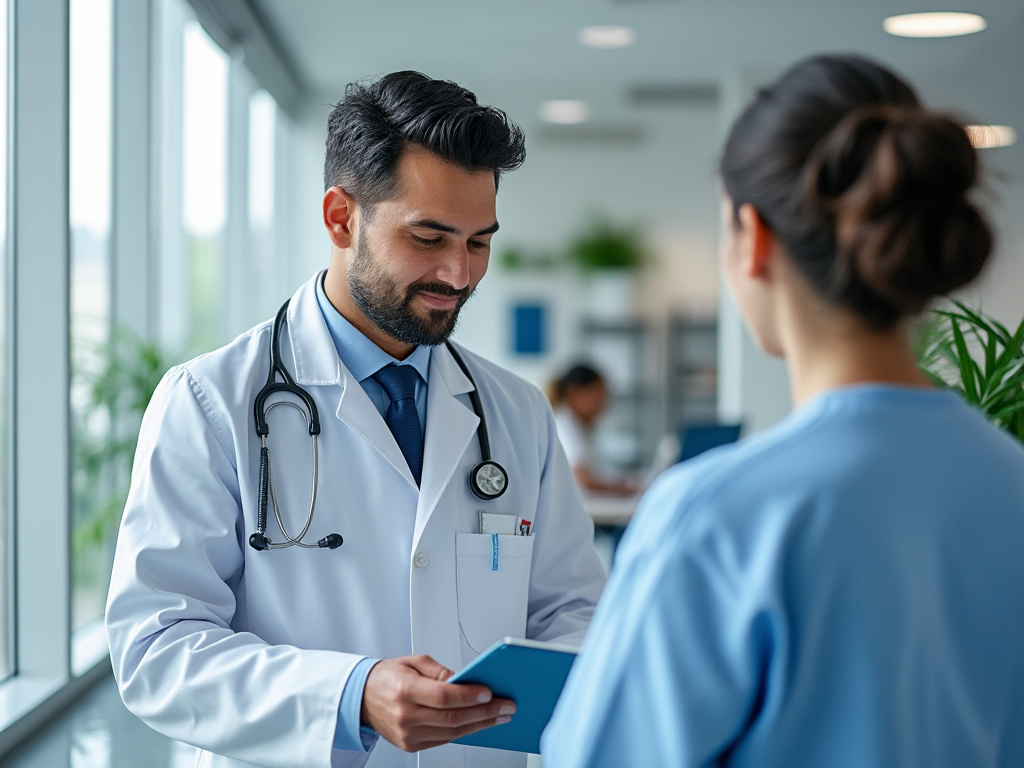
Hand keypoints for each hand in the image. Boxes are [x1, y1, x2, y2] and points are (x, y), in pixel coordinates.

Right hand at [360, 655, 515, 751]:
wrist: (362, 698)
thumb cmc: (388, 676)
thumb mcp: (413, 661)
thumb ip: (439, 671)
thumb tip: (463, 680)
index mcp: (404, 689)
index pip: (443, 696)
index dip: (469, 696)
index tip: (490, 692)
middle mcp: (405, 715)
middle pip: (452, 717)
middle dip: (485, 712)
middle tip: (506, 706)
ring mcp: (408, 734)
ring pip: (452, 732)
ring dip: (480, 724)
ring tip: (500, 715)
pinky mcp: (411, 745)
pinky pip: (444, 739)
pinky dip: (465, 731)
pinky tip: (479, 722)